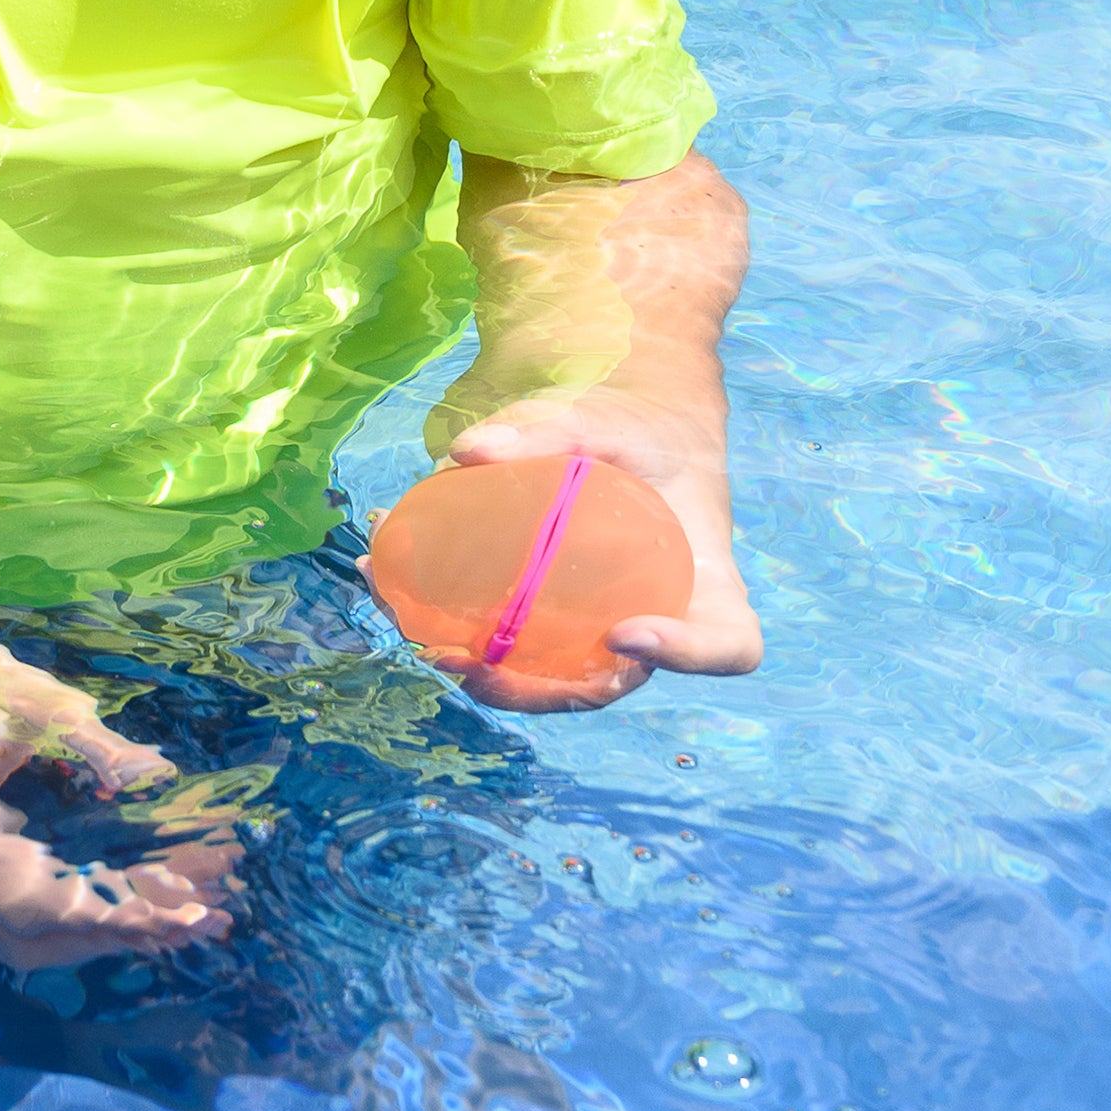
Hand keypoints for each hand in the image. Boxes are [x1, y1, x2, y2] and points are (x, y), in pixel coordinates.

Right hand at [0, 574, 239, 971]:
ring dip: (113, 913)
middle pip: (50, 935)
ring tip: (188, 890)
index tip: (193, 907)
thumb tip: (160, 780)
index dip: (126, 914)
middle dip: (136, 922)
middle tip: (215, 898)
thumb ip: (85, 744)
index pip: (52, 908)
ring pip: (36, 927)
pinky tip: (127, 864)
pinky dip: (82, 891)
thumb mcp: (6, 694)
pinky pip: (21, 899)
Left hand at [397, 374, 762, 715]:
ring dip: (473, 668)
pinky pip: (503, 639)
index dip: (688, 655)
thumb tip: (468, 451)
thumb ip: (551, 430)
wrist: (621, 439)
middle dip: (536, 692)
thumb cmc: (634, 432)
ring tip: (407, 624)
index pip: (726, 644)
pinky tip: (384, 574)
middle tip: (470, 662)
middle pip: (612, 684)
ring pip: (545, 676)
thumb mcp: (608, 418)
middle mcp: (658, 627)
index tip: (626, 631)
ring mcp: (597, 636)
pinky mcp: (545, 625)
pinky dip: (442, 618)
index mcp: (708, 585)